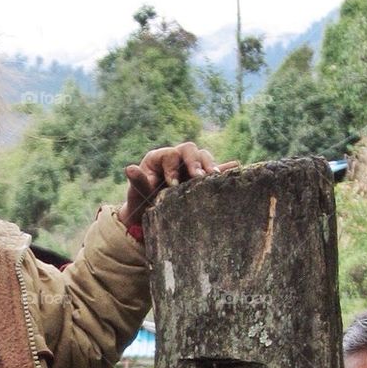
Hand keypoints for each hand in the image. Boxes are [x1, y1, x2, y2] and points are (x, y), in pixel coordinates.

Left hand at [118, 142, 239, 228]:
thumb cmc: (141, 204)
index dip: (173, 167)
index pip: (170, 154)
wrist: (150, 217)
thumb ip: (137, 182)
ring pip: (204, 156)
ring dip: (210, 165)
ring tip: (214, 178)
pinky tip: (237, 169)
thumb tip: (129, 168)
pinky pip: (216, 168)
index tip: (173, 184)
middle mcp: (176, 158)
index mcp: (159, 158)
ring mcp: (190, 166)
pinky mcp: (201, 176)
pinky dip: (225, 168)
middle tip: (199, 178)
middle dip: (195, 163)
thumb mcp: (136, 195)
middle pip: (189, 150)